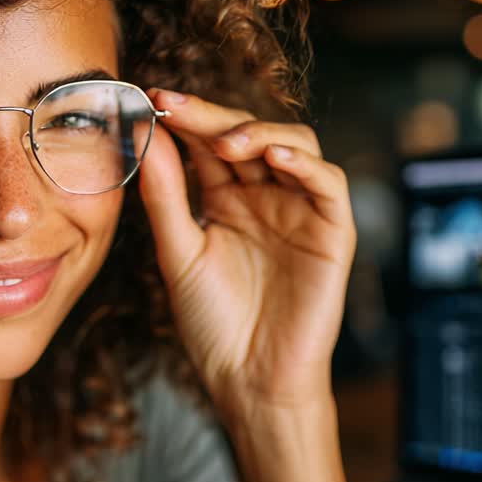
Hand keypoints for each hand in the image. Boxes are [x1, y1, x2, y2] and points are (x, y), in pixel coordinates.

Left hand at [136, 89, 356, 416]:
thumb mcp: (178, 254)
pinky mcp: (333, 232)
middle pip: (248, 135)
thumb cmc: (213, 325)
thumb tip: (148, 139)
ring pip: (295, 145)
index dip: (186, 119)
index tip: (152, 99)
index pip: (209, 144)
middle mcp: (265, 197)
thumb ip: (166, 197)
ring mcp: (301, 211)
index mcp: (226, 200)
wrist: (249, 381)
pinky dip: (306, 165)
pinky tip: (275, 159)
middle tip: (177, 106)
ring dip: (261, 133)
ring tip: (227, 143)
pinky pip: (329, 184)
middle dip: (213, 117)